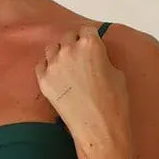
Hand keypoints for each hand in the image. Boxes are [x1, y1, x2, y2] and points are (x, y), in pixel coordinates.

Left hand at [34, 24, 130, 145]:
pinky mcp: (43, 80)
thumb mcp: (117, 72)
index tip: (90, 47)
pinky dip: (48, 67)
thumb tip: (95, 57)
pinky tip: (56, 76)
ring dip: (59, 54)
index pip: (85, 30)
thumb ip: (102, 58)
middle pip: (67, 37)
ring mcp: (53, 65)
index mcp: (91, 44)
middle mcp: (69, 50)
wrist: (98, 128)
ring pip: (52, 49)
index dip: (89, 39)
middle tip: (80, 59)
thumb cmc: (114, 102)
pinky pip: (41, 65)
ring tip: (67, 67)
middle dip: (74, 45)